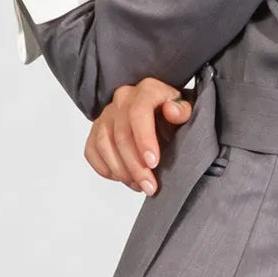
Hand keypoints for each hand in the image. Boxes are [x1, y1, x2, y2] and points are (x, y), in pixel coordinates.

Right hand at [85, 79, 194, 195]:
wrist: (161, 111)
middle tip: (149, 186)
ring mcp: (106, 114)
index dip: (144, 139)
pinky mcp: (96, 129)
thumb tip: (172, 111)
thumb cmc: (173, 114)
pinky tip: (123, 178)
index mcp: (146, 90)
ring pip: (104, 144)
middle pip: (121, 134)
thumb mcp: (186, 110)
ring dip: (121, 171)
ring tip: (139, 186)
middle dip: (135, 166)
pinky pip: (92, 151)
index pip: (139, 112)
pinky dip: (105, 169)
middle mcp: (122, 99)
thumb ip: (182, 111)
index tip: (153, 163)